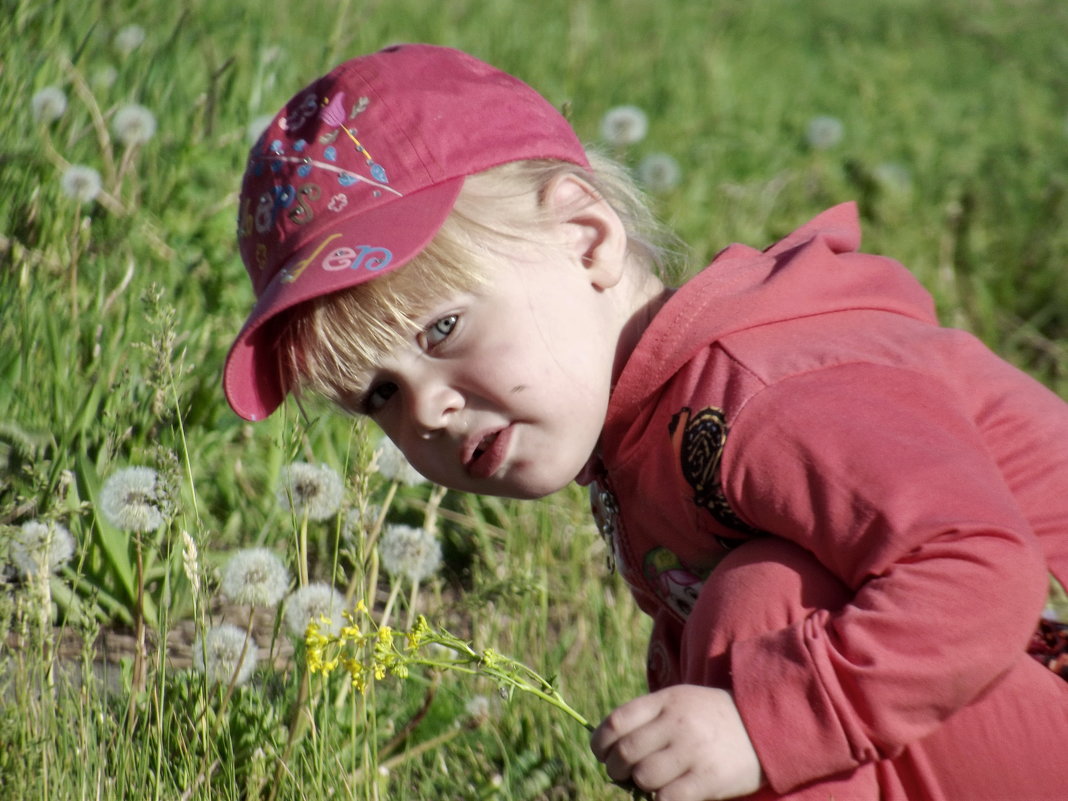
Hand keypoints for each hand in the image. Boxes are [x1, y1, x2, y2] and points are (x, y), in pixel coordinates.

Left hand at [590, 685, 763, 800]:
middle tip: (623, 775)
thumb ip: (649, 718)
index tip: (602, 753)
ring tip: (649, 784)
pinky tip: (668, 794)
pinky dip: (660, 800)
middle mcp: (677, 723)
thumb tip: (611, 749)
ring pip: (643, 777)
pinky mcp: (708, 779)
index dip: (600, 743)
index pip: (616, 722)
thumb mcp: (681, 703)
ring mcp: (692, 751)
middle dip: (616, 769)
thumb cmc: (713, 718)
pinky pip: (667, 798)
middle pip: (625, 753)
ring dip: (639, 786)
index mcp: (666, 701)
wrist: (765, 726)